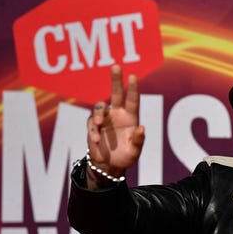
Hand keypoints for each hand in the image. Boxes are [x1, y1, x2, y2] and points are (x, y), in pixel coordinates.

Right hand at [87, 65, 144, 185]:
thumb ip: (138, 140)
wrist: (109, 166)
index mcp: (130, 118)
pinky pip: (91, 124)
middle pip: (116, 94)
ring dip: (98, 112)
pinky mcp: (92, 127)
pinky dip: (93, 130)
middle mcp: (117, 115)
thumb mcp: (134, 151)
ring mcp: (104, 120)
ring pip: (100, 107)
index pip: (132, 100)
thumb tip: (141, 128)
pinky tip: (97, 140)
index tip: (133, 76)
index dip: (133, 89)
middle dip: (116, 80)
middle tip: (116, 66)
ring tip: (98, 122)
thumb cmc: (125, 156)